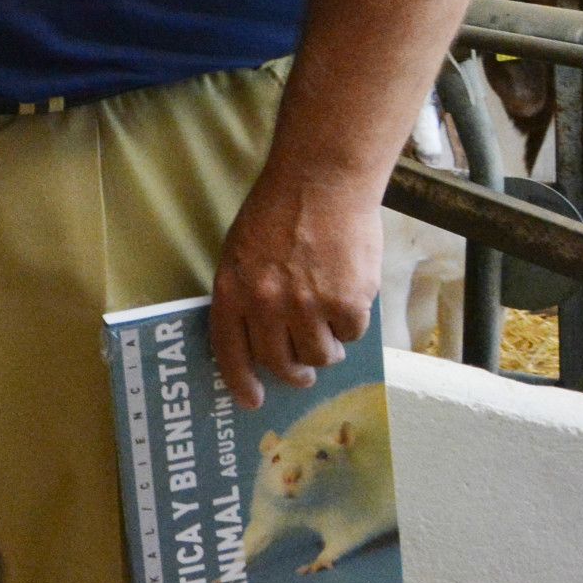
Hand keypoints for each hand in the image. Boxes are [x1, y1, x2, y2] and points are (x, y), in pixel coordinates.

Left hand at [208, 163, 382, 411]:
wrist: (322, 182)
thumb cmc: (280, 211)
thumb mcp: (242, 252)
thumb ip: (248, 294)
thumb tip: (262, 337)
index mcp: (232, 290)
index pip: (230, 351)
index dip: (240, 381)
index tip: (252, 400)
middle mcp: (265, 305)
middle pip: (280, 363)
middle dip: (294, 373)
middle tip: (303, 371)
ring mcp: (307, 307)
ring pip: (319, 356)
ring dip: (326, 350)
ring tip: (329, 328)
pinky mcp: (346, 304)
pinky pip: (351, 335)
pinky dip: (352, 325)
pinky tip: (350, 297)